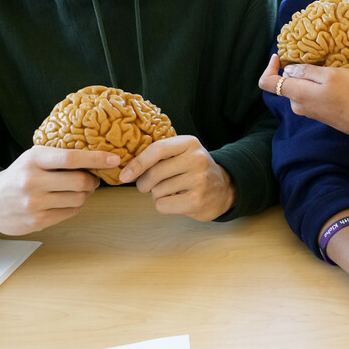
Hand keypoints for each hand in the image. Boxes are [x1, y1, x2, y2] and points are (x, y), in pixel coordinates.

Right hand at [0, 145, 111, 234]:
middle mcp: (33, 181)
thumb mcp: (34, 157)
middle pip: (80, 181)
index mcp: (34, 159)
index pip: (72, 158)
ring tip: (77, 189)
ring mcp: (34, 203)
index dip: (97, 158)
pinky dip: (75, 206)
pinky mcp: (37, 221)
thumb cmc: (18, 175)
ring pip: (78, 199)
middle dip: (93, 180)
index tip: (115, 158)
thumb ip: (60, 157)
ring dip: (85, 194)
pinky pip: (70, 213)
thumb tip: (97, 160)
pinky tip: (66, 201)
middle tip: (92, 178)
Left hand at [116, 136, 235, 220]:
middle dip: (144, 183)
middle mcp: (196, 159)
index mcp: (189, 143)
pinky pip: (163, 205)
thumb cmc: (194, 171)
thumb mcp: (182, 153)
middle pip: (154, 173)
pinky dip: (164, 206)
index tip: (124, 175)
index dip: (137, 163)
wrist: (223, 189)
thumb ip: (159, 154)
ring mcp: (199, 180)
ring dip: (157, 195)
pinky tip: (177, 201)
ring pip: (156, 191)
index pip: (157, 149)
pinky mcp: (197, 200)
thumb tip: (127, 168)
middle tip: (148, 186)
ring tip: (172, 191)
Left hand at [258, 54, 348, 140]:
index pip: (266, 83)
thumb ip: (306, 71)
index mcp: (298, 94)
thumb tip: (288, 70)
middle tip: (316, 61)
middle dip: (295, 70)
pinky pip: (308, 94)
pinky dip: (315, 85)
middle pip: (285, 83)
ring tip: (329, 72)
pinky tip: (332, 83)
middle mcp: (297, 104)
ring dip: (309, 78)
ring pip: (299, 88)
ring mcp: (307, 110)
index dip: (269, 67)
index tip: (280, 56)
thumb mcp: (331, 75)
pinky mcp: (317, 112)